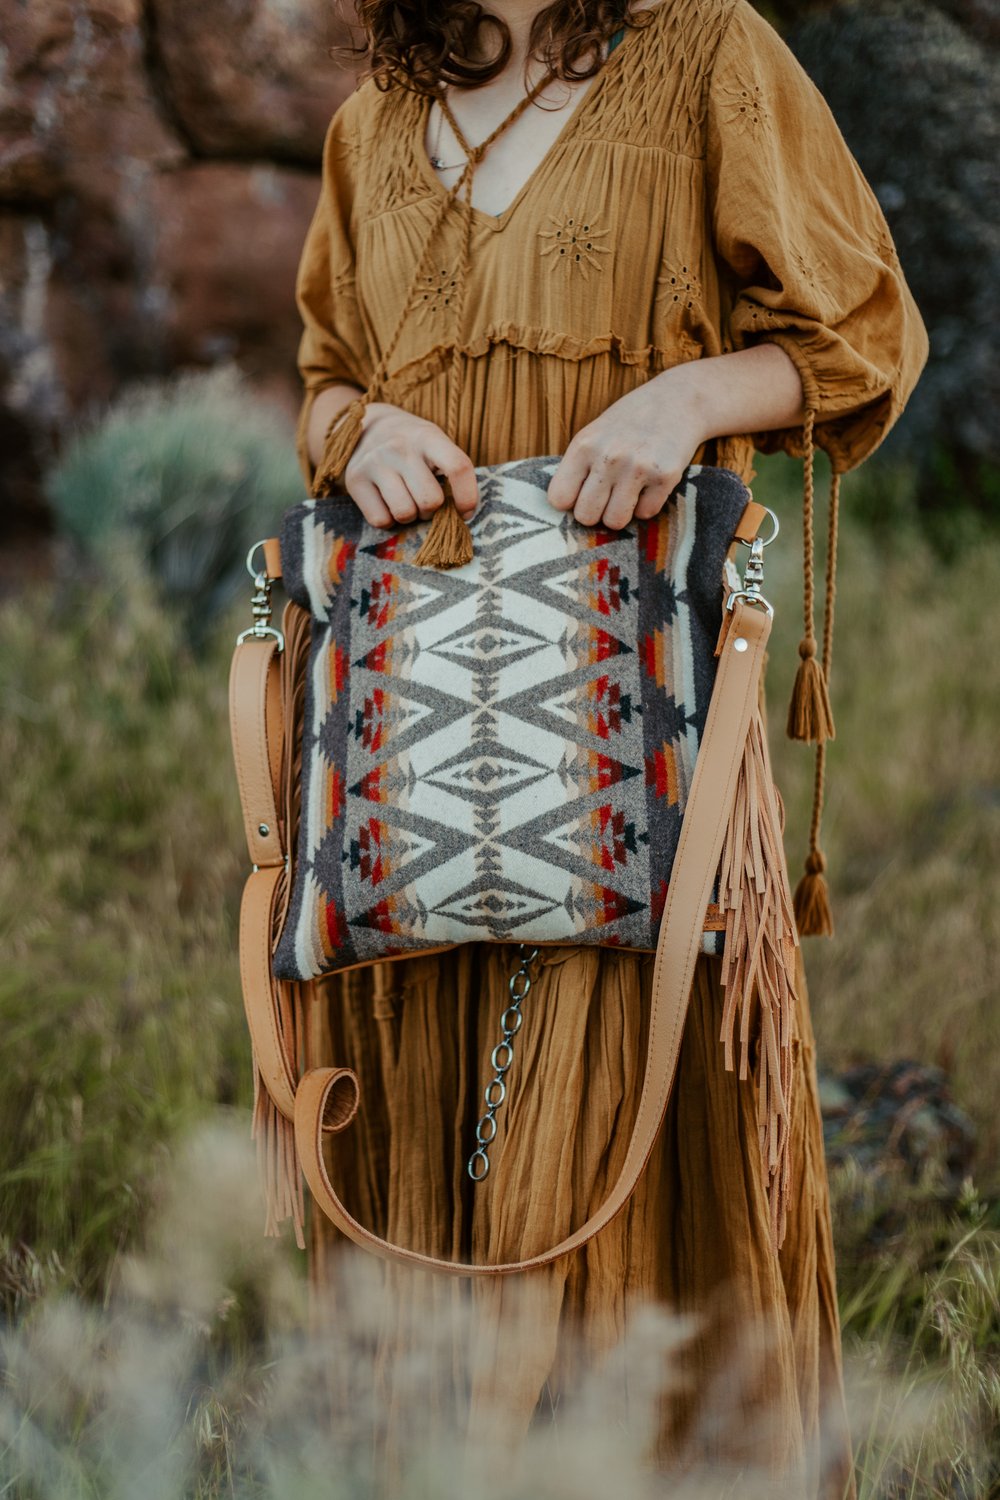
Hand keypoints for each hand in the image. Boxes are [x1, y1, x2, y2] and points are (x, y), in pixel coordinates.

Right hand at [344, 403, 477, 528]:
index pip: (458, 467)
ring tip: (406, 500)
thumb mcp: (434, 444)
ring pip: (405, 514)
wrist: (366, 426)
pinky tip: (387, 503)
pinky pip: (381, 520)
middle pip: (430, 501)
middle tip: (425, 500)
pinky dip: (388, 520)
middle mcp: (400, 447)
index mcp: (428, 436)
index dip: (467, 497)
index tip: (465, 512)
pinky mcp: (355, 480)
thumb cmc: (411, 444)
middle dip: (432, 510)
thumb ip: (450, 471)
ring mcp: (374, 463)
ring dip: (410, 516)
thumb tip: (462, 515)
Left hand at [547, 373, 707, 529]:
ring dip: (621, 512)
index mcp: (584, 445)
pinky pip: (646, 514)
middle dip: (596, 512)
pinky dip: (648, 504)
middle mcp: (608, 457)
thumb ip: (578, 467)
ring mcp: (638, 468)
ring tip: (628, 491)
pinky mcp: (665, 477)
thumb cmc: (629, 423)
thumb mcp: (595, 434)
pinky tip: (651, 483)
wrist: (678, 399)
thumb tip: (567, 511)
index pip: (559, 498)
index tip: (583, 493)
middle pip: (586, 516)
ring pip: (615, 521)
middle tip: (608, 496)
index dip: (571, 501)